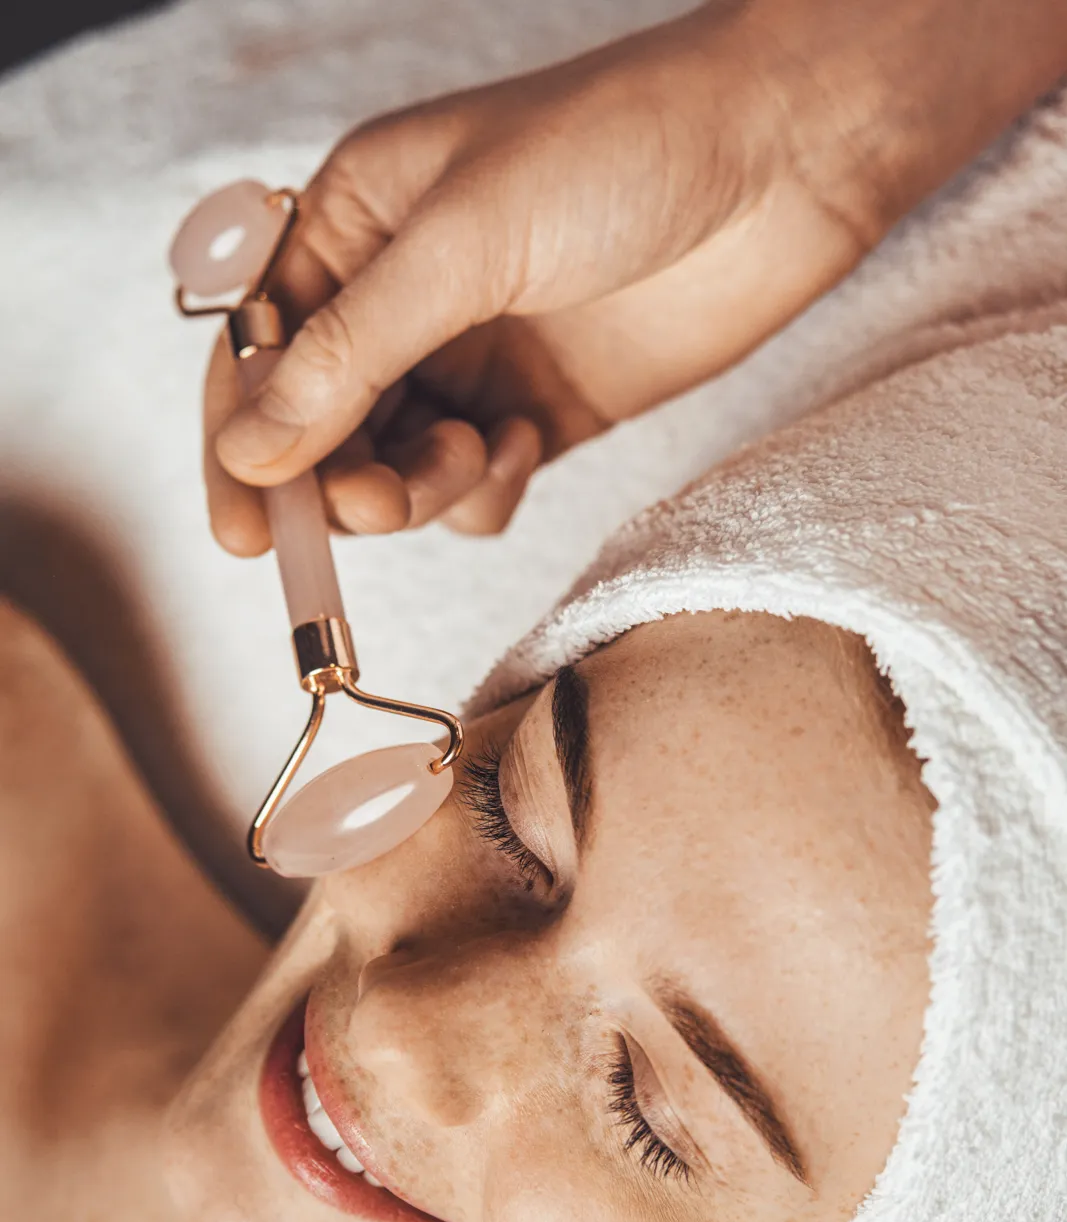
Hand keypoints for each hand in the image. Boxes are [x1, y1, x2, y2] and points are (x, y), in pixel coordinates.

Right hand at [206, 0, 1066, 552]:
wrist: (786, 158)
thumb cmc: (619, 150)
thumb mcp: (462, 244)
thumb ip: (351, 355)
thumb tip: (251, 451)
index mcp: (355, 225)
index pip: (257, 350)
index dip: (241, 442)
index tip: (243, 531)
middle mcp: (403, 297)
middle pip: (321, 426)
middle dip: (338, 477)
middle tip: (374, 504)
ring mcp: (474, 357)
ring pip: (393, 467)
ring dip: (413, 488)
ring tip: (470, 459)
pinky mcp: (542, 410)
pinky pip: (474, 486)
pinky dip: (484, 490)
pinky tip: (525, 447)